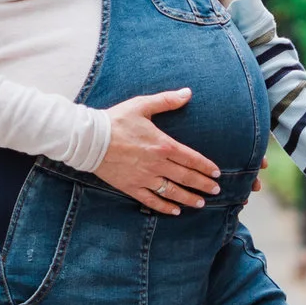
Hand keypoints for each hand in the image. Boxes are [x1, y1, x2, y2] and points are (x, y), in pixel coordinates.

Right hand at [95, 89, 221, 212]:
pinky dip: (165, 207)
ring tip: (200, 203)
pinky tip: (175, 211)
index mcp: (162, 145)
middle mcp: (157, 164)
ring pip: (172, 192)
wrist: (88, 139)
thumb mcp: (142, 105)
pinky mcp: (131, 187)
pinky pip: (151, 200)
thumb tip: (187, 93)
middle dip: (203, 185)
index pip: (191, 158)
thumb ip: (166, 100)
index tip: (217, 173)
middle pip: (186, 177)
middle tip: (215, 190)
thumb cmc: (115, 120)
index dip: (206, 166)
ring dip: (188, 199)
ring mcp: (144, 177)